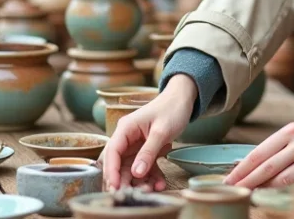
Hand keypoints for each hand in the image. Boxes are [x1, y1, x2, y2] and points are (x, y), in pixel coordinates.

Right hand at [100, 75, 196, 190]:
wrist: (183, 100)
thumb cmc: (171, 109)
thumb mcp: (161, 131)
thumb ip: (148, 152)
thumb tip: (136, 173)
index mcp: (126, 128)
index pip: (112, 151)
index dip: (111, 170)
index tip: (115, 186)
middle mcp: (127, 138)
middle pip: (118, 163)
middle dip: (124, 179)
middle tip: (132, 193)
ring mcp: (136, 145)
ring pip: (131, 168)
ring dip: (139, 181)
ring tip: (151, 189)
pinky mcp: (145, 151)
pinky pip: (145, 167)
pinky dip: (151, 176)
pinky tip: (159, 183)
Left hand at [225, 104, 293, 188]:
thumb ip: (277, 146)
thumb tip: (249, 165)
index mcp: (289, 130)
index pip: (259, 153)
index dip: (241, 169)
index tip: (228, 180)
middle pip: (266, 168)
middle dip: (246, 182)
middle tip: (232, 191)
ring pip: (281, 179)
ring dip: (263, 189)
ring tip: (248, 195)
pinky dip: (283, 191)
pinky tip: (272, 195)